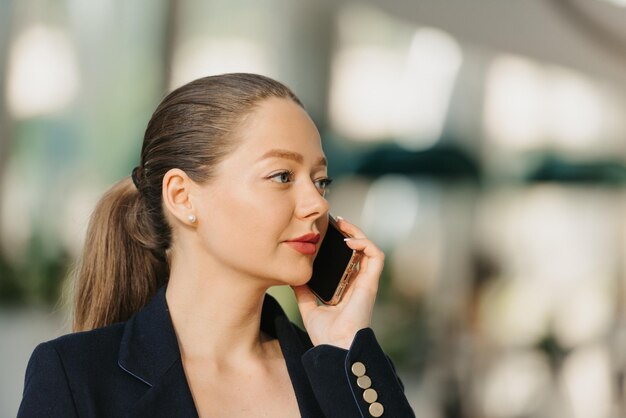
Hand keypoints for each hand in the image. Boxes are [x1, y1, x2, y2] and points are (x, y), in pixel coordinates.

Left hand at [292, 217, 384, 348]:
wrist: (334, 349)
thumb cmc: (325, 335)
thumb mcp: (308, 309)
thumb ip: (303, 293)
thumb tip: (292, 278)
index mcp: (347, 288)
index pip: (349, 259)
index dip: (342, 243)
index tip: (328, 231)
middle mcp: (358, 283)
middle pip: (360, 251)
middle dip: (350, 232)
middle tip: (335, 221)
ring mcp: (366, 283)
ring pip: (370, 249)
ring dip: (359, 233)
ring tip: (343, 224)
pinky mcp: (370, 283)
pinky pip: (376, 256)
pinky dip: (365, 244)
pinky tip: (349, 240)